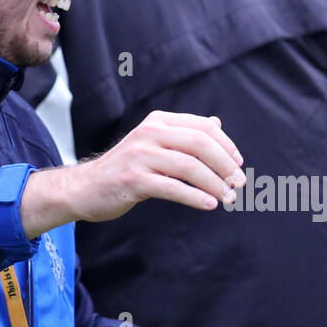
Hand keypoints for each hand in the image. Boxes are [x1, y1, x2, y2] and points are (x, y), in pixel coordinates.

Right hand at [22, 111, 243, 233]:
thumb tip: (216, 123)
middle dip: (225, 165)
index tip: (239, 164)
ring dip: (215, 184)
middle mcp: (149, 133)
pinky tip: (210, 204)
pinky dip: (195, 197)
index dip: (227, 146)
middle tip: (240, 183)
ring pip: (189, 167)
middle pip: (200, 144)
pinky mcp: (133, 179)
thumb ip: (183, 133)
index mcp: (158, 122)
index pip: (203, 127)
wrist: (87, 188)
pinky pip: (172, 188)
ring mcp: (140, 156)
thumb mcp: (154, 143)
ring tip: (229, 198)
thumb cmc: (127, 168)